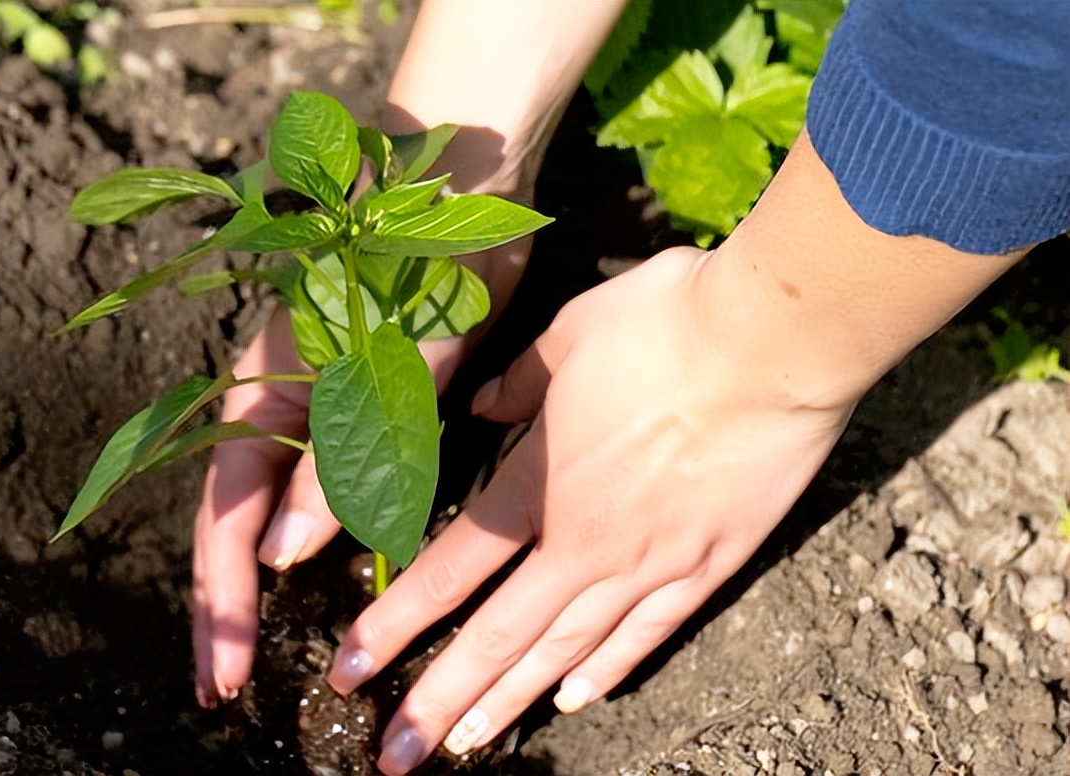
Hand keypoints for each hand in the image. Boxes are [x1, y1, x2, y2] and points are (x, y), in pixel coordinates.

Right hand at [191, 232, 529, 706]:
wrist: (456, 194)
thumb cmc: (418, 265)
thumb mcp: (386, 368)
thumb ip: (337, 460)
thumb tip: (279, 555)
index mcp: (265, 394)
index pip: (225, 515)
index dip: (223, 598)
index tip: (225, 670)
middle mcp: (274, 405)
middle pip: (232, 520)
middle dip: (224, 604)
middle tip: (221, 685)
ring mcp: (310, 403)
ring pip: (271, 506)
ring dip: (261, 579)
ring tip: (254, 643)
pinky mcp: (353, 401)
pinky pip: (321, 480)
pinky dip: (314, 533)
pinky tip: (318, 572)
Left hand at [325, 246, 856, 773]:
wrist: (776, 339)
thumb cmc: (665, 323)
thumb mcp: (566, 336)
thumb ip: (516, 383)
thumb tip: (481, 407)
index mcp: (541, 482)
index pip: (450, 569)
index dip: (394, 623)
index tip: (350, 668)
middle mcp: (587, 540)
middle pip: (500, 634)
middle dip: (440, 698)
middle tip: (395, 753)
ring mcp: (651, 560)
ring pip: (568, 649)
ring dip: (513, 700)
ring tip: (469, 744)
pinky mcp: (710, 563)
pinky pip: (649, 633)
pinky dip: (609, 670)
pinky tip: (577, 700)